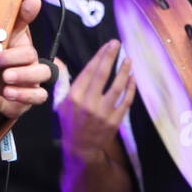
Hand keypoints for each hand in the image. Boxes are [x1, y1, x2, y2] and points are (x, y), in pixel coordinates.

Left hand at [0, 0, 53, 119]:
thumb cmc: (6, 52)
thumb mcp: (10, 34)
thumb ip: (21, 18)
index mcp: (29, 55)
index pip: (29, 54)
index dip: (13, 56)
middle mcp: (33, 74)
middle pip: (40, 74)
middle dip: (22, 74)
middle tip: (4, 75)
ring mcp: (29, 91)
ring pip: (38, 95)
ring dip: (22, 93)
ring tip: (6, 90)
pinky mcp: (20, 106)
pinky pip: (18, 109)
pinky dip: (5, 106)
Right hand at [57, 39, 136, 156]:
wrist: (80, 147)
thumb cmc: (69, 121)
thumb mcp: (60, 101)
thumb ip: (61, 80)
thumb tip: (58, 61)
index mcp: (74, 96)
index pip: (89, 71)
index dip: (99, 56)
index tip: (107, 45)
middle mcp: (88, 103)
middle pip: (102, 75)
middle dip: (111, 57)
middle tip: (117, 43)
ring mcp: (103, 112)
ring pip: (117, 87)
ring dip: (124, 72)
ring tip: (128, 59)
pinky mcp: (114, 121)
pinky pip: (125, 102)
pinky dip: (130, 89)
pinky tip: (132, 78)